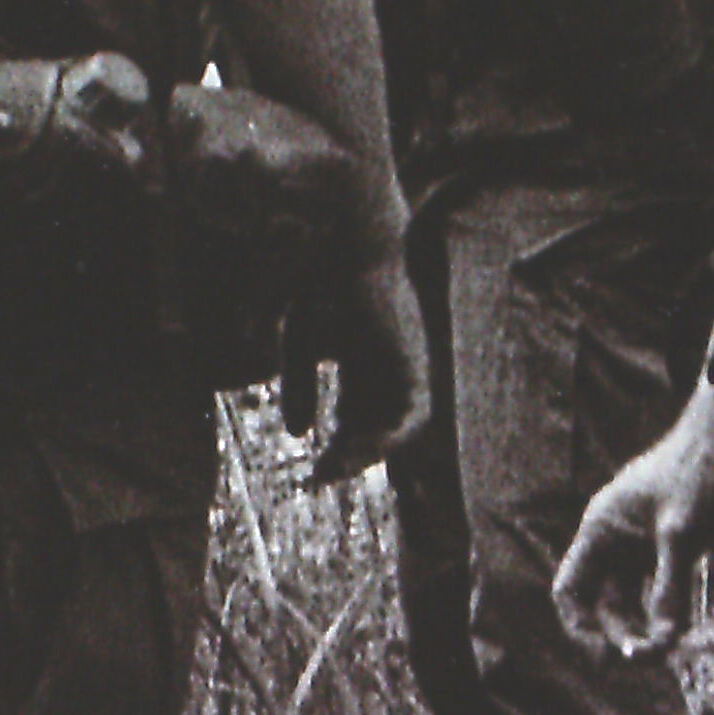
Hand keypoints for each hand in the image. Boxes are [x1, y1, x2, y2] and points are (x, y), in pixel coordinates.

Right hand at [305, 251, 429, 483]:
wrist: (343, 237)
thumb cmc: (316, 274)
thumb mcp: (298, 337)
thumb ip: (298, 382)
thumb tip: (299, 433)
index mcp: (362, 349)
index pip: (358, 412)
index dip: (339, 444)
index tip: (313, 471)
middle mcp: (389, 358)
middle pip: (378, 423)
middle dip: (351, 455)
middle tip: (321, 477)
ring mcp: (405, 358)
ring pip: (401, 423)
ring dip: (371, 452)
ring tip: (337, 467)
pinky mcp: (415, 357)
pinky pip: (415, 413)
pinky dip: (390, 437)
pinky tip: (360, 449)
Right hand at [553, 391, 713, 658]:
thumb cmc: (702, 471)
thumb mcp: (682, 532)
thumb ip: (671, 587)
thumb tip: (664, 641)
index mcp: (601, 527)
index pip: (570, 590)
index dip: (580, 627)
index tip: (607, 654)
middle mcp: (615, 537)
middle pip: (602, 603)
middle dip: (621, 632)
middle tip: (649, 656)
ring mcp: (642, 542)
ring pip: (631, 600)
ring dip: (644, 627)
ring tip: (666, 649)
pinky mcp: (670, 545)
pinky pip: (657, 590)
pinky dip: (665, 612)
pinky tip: (680, 630)